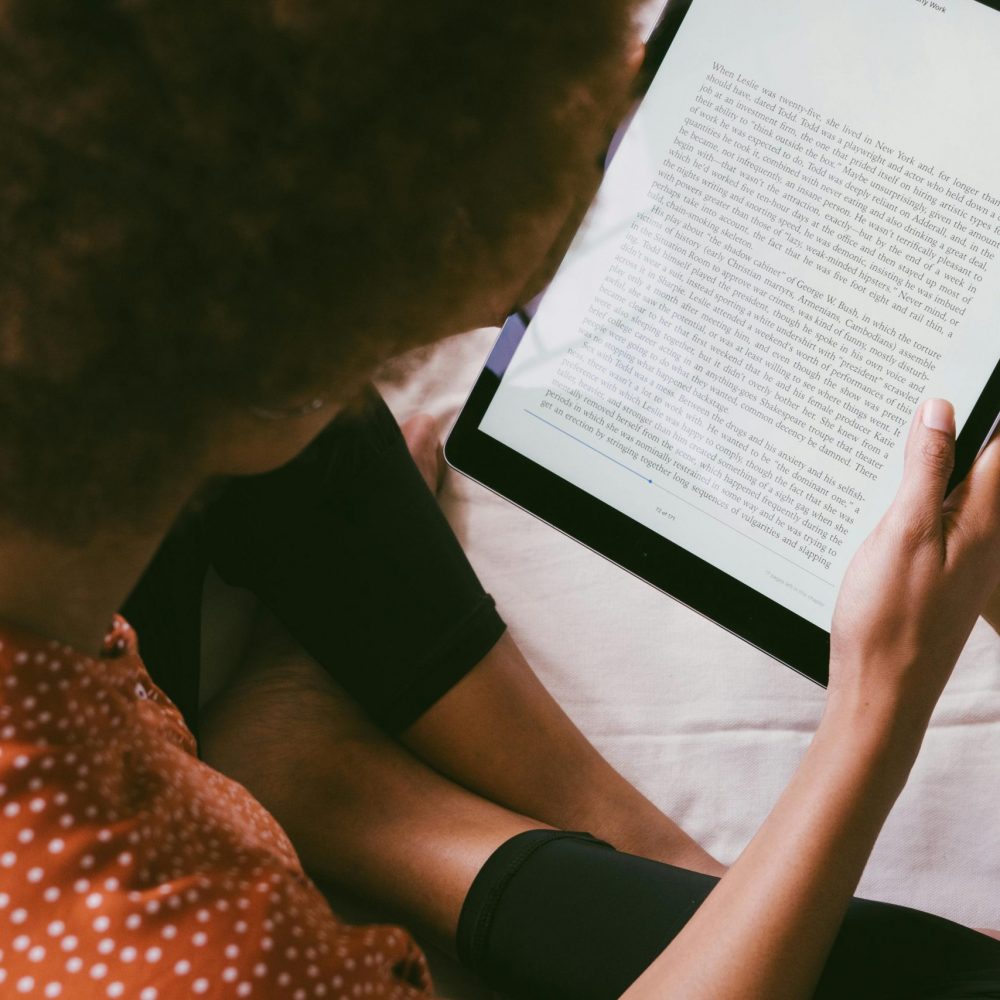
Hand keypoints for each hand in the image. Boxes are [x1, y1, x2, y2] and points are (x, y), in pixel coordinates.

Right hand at [830, 399, 999, 736]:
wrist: (882, 690)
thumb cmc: (890, 620)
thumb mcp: (902, 534)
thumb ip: (925, 471)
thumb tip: (939, 412)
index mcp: (983, 518)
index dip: (985, 406)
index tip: (968, 368)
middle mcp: (984, 533)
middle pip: (984, 462)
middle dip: (959, 425)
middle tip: (924, 394)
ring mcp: (963, 554)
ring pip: (959, 487)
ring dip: (935, 458)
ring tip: (899, 433)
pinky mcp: (939, 570)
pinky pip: (940, 515)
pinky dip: (921, 492)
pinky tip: (889, 492)